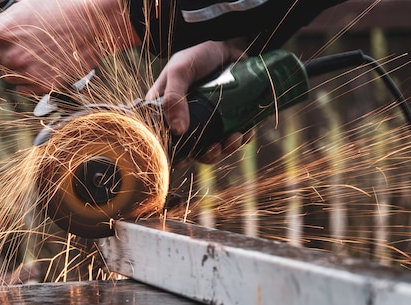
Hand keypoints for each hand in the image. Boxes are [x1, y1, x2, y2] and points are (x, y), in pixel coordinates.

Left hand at [0, 0, 139, 94]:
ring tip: (33, 57)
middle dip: (3, 54)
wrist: (92, 24)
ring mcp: (26, 73)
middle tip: (20, 47)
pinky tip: (39, 68)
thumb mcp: (25, 1)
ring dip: (15, 69)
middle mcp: (10, 55)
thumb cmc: (60, 7)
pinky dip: (28, 81)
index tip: (1, 40)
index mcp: (0, 32)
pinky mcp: (43, 85)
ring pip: (7, 77)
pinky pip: (23, 89)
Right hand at [146, 38, 251, 163]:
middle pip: (192, 149)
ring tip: (235, 137)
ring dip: (226, 148)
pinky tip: (246, 131)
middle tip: (216, 147)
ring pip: (214, 146)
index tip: (184, 158)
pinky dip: (242, 138)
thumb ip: (173, 98)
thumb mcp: (180, 71)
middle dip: (206, 154)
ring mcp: (209, 120)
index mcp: (166, 111)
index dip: (173, 154)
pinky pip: (234, 136)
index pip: (164, 140)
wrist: (230, 41)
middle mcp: (186, 119)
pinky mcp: (230, 117)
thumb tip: (178, 131)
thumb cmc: (198, 53)